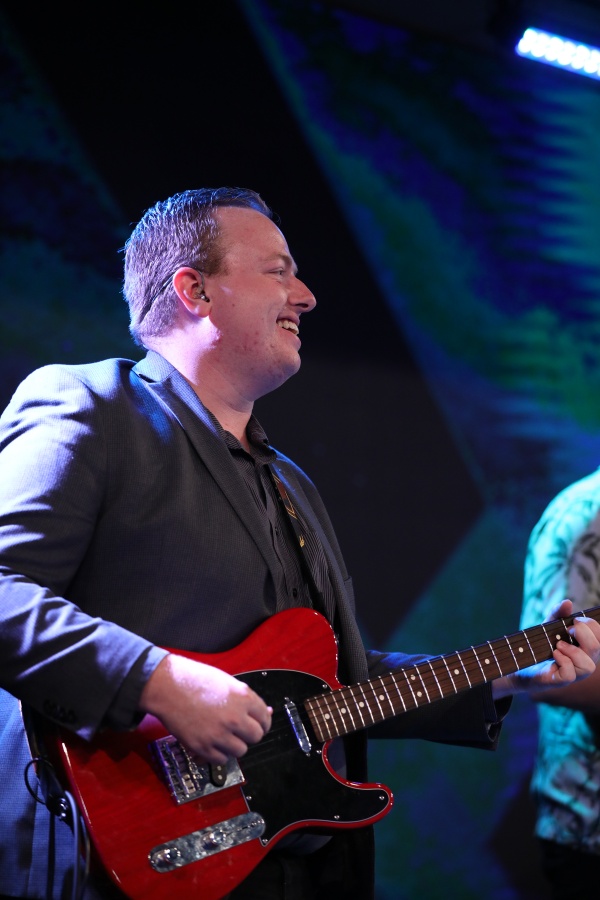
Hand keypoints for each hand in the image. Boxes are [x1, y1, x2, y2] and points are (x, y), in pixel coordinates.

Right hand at [139, 653, 272, 764]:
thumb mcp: (227, 682)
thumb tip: (266, 712)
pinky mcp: (203, 747)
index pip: (265, 719)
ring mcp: (219, 734)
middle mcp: (235, 718)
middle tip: (239, 729)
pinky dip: (219, 753)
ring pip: (241, 750)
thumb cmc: (195, 679)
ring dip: (234, 744)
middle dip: (249, 734)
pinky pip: (222, 759)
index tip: (256, 724)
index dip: (261, 722)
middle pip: (256, 737)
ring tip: (223, 734)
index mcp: (244, 698)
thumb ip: (247, 699)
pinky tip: (212, 741)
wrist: (167, 686)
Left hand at [492, 599, 599, 698]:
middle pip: (597, 649)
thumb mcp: (549, 625)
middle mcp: (584, 661)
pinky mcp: (560, 681)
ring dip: (573, 651)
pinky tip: (554, 654)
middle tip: (568, 630)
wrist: (520, 661)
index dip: (592, 626)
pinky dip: (563, 661)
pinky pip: (570, 675)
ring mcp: (574, 673)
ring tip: (559, 645)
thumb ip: (558, 613)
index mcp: (587, 648)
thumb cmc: (540, 644)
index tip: (575, 620)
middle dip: (583, 634)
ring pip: (589, 666)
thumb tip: (567, 602)